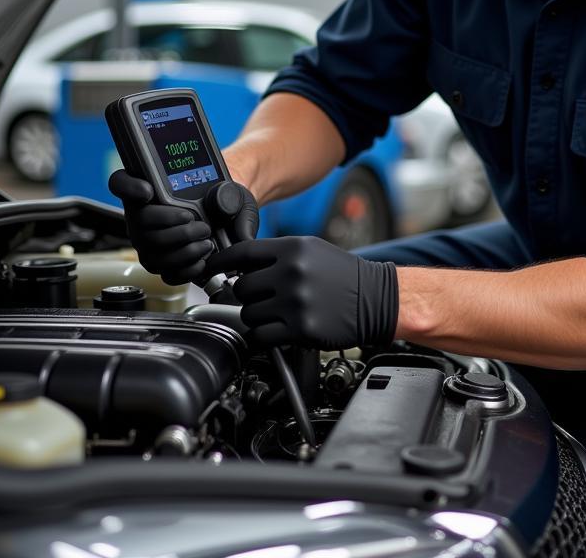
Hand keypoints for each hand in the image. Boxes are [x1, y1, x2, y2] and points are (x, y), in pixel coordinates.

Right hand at [108, 170, 259, 284]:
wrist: (224, 216)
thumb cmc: (218, 196)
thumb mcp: (224, 186)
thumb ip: (225, 191)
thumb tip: (221, 206)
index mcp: (148, 189)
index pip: (120, 182)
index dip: (129, 186)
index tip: (148, 190)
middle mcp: (140, 216)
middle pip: (141, 224)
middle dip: (178, 229)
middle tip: (201, 226)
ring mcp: (146, 242)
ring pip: (153, 253)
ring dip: (185, 251)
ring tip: (206, 243)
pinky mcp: (159, 263)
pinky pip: (165, 274)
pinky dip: (187, 269)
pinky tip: (202, 260)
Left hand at [206, 237, 398, 350]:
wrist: (375, 298)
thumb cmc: (343, 274)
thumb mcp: (312, 250)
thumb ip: (277, 255)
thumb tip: (240, 265)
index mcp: (293, 249)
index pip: (243, 253)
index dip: (221, 261)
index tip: (210, 268)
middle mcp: (292, 273)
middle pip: (242, 287)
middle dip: (248, 295)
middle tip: (262, 297)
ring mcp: (295, 301)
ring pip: (248, 313)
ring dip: (256, 316)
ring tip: (276, 313)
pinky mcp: (300, 328)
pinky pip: (261, 335)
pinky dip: (263, 336)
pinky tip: (276, 329)